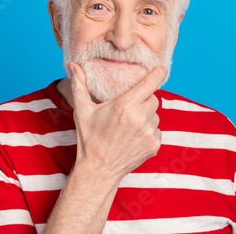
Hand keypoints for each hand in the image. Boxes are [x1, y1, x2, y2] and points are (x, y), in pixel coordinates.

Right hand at [69, 63, 166, 182]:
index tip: (161, 68)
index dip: (158, 73)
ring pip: (155, 115)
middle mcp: (139, 118)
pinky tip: (133, 137)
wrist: (98, 170)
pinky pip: (157, 131)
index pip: (149, 83)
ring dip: (146, 116)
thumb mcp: (82, 110)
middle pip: (154, 98)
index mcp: (124, 106)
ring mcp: (148, 133)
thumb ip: (79, 85)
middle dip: (145, 99)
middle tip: (130, 106)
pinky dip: (148, 131)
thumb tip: (73, 65)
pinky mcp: (154, 145)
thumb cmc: (89, 138)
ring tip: (129, 125)